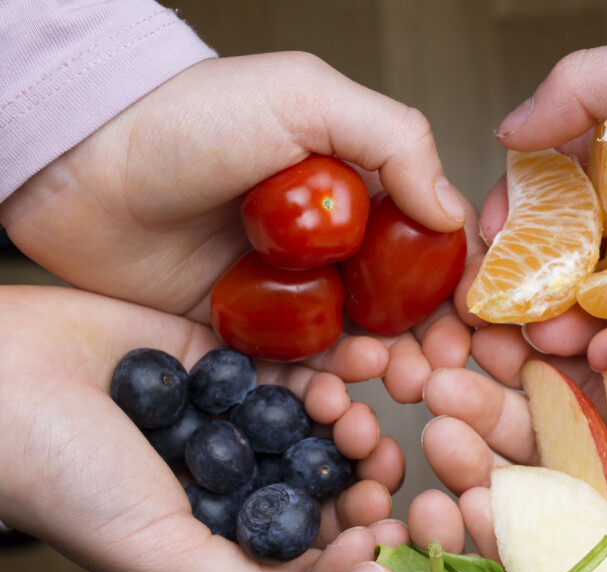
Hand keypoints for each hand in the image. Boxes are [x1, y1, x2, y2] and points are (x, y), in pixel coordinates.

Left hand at [0, 53, 472, 390]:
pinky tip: (343, 394)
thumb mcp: (304, 98)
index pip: (431, 245)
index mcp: (360, 192)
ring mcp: (292, 296)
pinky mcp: (248, 335)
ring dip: (388, 370)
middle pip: (403, 306)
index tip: (477, 321)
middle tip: (442, 368)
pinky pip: (299, 371)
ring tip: (402, 382)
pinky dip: (327, 387)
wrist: (85, 165)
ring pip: (358, 345)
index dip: (462, 285)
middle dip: (432, 342)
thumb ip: (394, 142)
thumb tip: (453, 214)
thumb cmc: (190, 118)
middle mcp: (333, 249)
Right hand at [0, 285, 404, 571]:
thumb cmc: (63, 479)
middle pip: (323, 478)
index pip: (308, 543)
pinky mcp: (227, 355)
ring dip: (349, 418)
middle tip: (380, 466)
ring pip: (317, 419)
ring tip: (353, 417)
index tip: (387, 528)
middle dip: (360, 475)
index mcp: (219, 528)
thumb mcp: (155, 554)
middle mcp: (234, 472)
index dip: (354, 537)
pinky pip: (293, 360)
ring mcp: (233, 413)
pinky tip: (361, 363)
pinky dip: (333, 363)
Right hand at [415, 323, 606, 571]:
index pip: (581, 367)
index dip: (535, 344)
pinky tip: (462, 504)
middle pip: (532, 418)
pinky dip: (486, 527)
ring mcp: (591, 518)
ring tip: (437, 429)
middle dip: (481, 393)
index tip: (497, 323)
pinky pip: (521, 548)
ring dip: (468, 452)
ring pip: (514, 477)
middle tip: (438, 373)